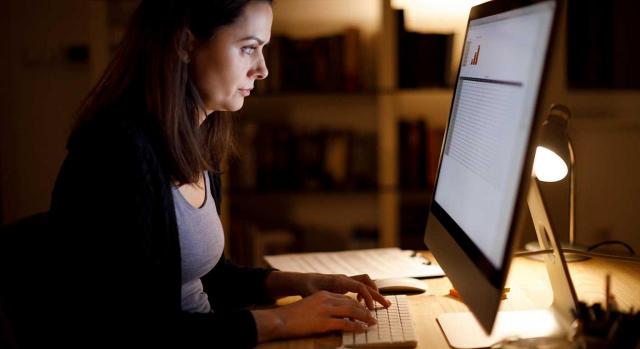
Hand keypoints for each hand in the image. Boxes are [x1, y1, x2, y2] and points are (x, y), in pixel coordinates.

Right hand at [252, 291, 376, 341]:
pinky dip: (356, 326)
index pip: (344, 298)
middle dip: (364, 310)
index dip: (356, 304)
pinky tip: (362, 329)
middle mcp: (326, 299)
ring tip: (372, 323)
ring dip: (364, 317)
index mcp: (323, 294)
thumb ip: (321, 307)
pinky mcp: (324, 322)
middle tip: (372, 317)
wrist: (279, 319)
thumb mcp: (309, 306)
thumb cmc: (291, 316)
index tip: (364, 310)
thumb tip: (332, 316)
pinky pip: (345, 323)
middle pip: (351, 303)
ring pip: (352, 311)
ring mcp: (325, 310)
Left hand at [298, 273, 390, 309]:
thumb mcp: (314, 295)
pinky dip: (365, 291)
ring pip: (365, 281)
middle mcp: (344, 278)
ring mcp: (345, 279)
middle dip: (377, 294)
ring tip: (378, 304)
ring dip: (373, 291)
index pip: (360, 286)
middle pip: (367, 283)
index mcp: (339, 281)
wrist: (303, 280)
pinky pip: (360, 284)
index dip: (368, 297)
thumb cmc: (307, 288)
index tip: (370, 309)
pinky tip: (360, 302)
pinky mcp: (344, 282)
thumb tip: (336, 307)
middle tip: (387, 305)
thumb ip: (325, 300)